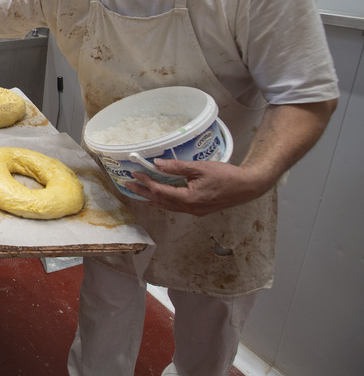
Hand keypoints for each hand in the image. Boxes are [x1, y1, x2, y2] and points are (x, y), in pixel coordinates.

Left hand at [124, 158, 273, 215]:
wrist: (248, 187)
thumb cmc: (227, 176)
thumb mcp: (200, 168)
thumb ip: (177, 167)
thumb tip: (157, 164)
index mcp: (189, 199)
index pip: (160, 191)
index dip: (146, 182)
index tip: (135, 174)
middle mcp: (189, 209)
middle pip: (160, 202)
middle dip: (143, 193)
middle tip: (128, 186)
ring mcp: (194, 211)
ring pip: (167, 206)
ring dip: (152, 198)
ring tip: (138, 193)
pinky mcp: (199, 210)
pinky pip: (176, 207)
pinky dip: (164, 201)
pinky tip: (159, 197)